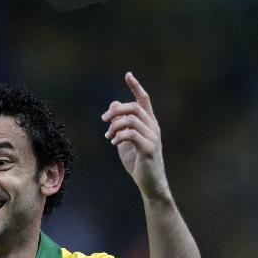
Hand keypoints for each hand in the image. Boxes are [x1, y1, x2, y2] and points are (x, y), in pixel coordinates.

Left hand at [101, 72, 170, 200]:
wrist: (149, 183)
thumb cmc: (138, 162)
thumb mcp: (124, 140)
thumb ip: (120, 123)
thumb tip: (113, 104)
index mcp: (149, 123)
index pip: (144, 100)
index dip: (136, 87)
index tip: (128, 74)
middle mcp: (153, 127)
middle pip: (134, 107)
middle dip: (116, 111)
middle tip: (104, 120)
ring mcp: (153, 138)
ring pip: (131, 120)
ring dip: (115, 126)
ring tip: (109, 137)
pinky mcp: (148, 149)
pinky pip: (132, 134)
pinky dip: (119, 136)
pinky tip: (114, 142)